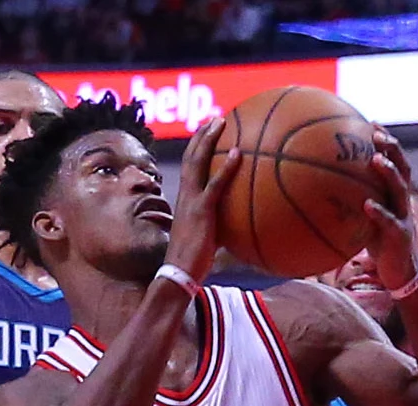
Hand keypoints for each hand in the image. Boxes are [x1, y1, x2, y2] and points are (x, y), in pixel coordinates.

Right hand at [162, 119, 242, 282]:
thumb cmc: (193, 262)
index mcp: (186, 200)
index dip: (197, 149)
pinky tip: (239, 153)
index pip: (189, 168)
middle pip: (191, 157)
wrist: (178, 274)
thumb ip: (220, 228)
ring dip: (209, 139)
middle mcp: (186, 195)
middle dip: (202, 136)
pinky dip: (226, 167)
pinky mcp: (202, 211)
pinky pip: (215, 184)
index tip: (207, 133)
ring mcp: (192, 201)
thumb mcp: (207, 239)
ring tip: (221, 122)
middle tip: (215, 119)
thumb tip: (239, 228)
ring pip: (197, 162)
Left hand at [360, 129, 417, 296]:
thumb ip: (349, 203)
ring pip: (400, 190)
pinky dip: (379, 213)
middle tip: (377, 133)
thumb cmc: (376, 244)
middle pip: (402, 168)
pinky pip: (389, 222)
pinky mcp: (400, 237)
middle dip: (392, 149)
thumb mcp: (363, 219)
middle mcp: (401, 202)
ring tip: (375, 160)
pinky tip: (366, 205)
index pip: (394, 162)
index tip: (372, 123)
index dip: (386, 142)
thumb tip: (316, 190)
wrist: (398, 273)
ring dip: (388, 173)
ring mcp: (403, 218)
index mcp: (393, 195)